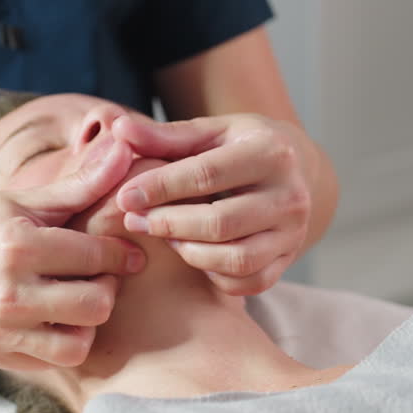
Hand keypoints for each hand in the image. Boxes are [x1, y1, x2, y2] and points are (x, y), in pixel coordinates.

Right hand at [0, 139, 144, 369]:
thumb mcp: (25, 200)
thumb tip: (124, 145)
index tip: (129, 253)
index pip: (97, 256)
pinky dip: (61, 340)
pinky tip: (51, 316)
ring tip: (74, 298)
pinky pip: (53, 361)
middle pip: (97, 304)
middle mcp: (7, 292)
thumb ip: (81, 182)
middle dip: (106, 287)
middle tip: (96, 275)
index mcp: (17, 245)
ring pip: (80, 342)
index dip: (122, 254)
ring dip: (86, 321)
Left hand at [112, 115, 310, 295]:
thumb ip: (163, 136)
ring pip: (237, 259)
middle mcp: (290, 195)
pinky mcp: (288, 260)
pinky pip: (249, 282)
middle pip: (220, 223)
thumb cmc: (237, 148)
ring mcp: (293, 233)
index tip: (125, 196)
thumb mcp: (207, 133)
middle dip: (169, 224)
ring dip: (190, 252)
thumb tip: (119, 130)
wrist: (291, 170)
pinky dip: (216, 275)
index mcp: (271, 152)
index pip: (207, 174)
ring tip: (164, 236)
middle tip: (134, 221)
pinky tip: (195, 255)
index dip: (161, 188)